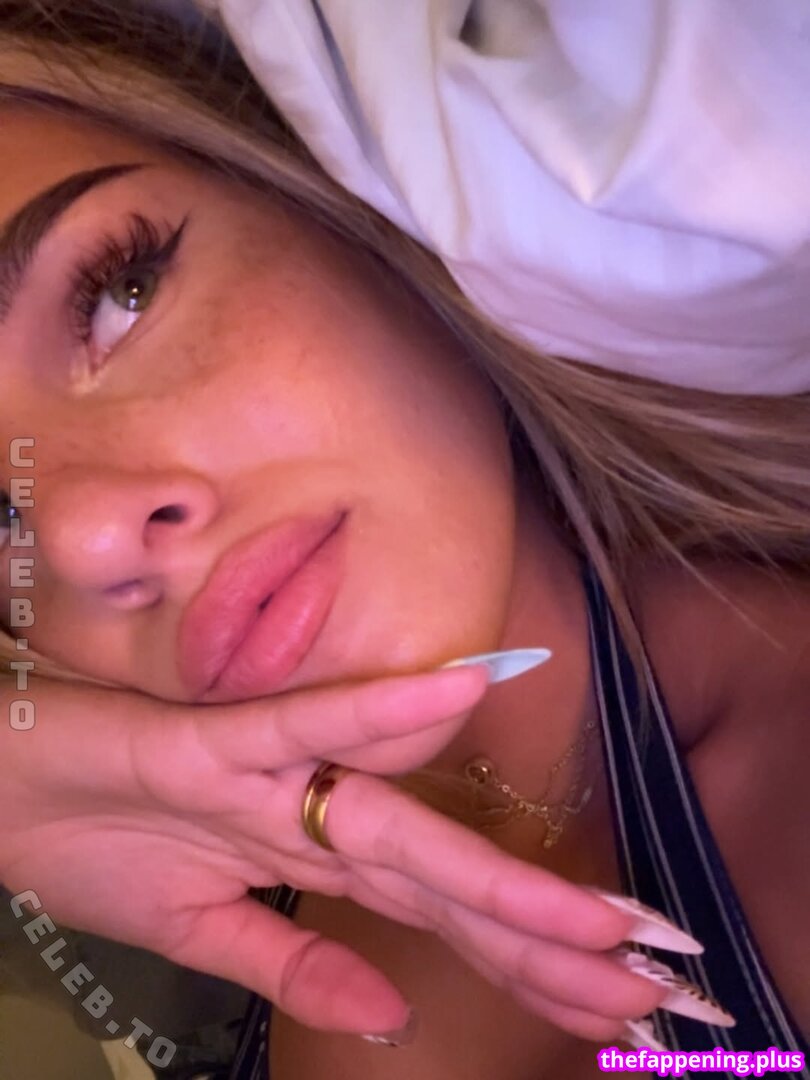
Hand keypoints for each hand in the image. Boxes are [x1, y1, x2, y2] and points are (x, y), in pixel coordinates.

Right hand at [0, 668, 695, 1041]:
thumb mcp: (193, 928)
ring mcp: (271, 778)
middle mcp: (312, 813)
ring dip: (502, 881)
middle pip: (447, 885)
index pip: (441, 914)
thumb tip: (390, 1011)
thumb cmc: (92, 837)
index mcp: (310, 856)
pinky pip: (304, 724)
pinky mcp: (213, 743)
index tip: (615, 1001)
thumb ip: (291, 963)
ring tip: (609, 931)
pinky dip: (376, 710)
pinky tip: (459, 690)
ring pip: (404, 830)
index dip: (528, 953)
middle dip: (548, 941)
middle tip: (660, 988)